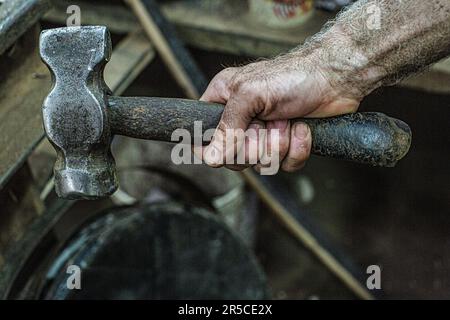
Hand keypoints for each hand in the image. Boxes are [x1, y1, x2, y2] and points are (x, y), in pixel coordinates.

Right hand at [195, 49, 361, 172]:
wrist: (334, 79)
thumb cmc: (292, 76)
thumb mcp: (251, 94)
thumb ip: (228, 126)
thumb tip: (211, 157)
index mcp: (225, 101)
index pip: (203, 134)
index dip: (211, 147)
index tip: (227, 145)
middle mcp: (242, 119)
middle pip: (233, 156)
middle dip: (255, 143)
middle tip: (266, 122)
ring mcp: (264, 135)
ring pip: (260, 164)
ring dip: (278, 144)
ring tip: (287, 121)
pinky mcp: (286, 145)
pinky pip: (284, 166)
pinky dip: (296, 149)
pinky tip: (301, 128)